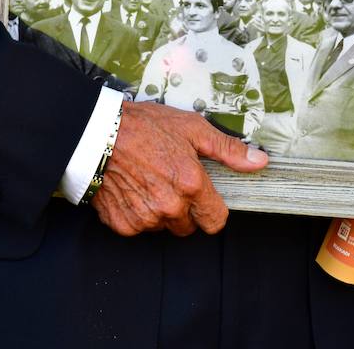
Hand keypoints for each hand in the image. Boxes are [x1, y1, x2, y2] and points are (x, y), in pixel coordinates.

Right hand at [92, 101, 268, 236]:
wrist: (96, 133)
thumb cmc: (141, 127)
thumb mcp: (191, 128)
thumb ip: (227, 149)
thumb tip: (258, 161)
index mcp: (191, 185)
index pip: (216, 221)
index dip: (212, 210)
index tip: (204, 199)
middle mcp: (169, 207)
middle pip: (189, 227)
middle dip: (185, 210)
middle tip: (171, 182)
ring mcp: (144, 218)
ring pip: (163, 227)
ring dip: (160, 212)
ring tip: (148, 182)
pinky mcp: (122, 223)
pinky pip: (138, 227)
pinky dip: (137, 213)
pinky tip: (132, 189)